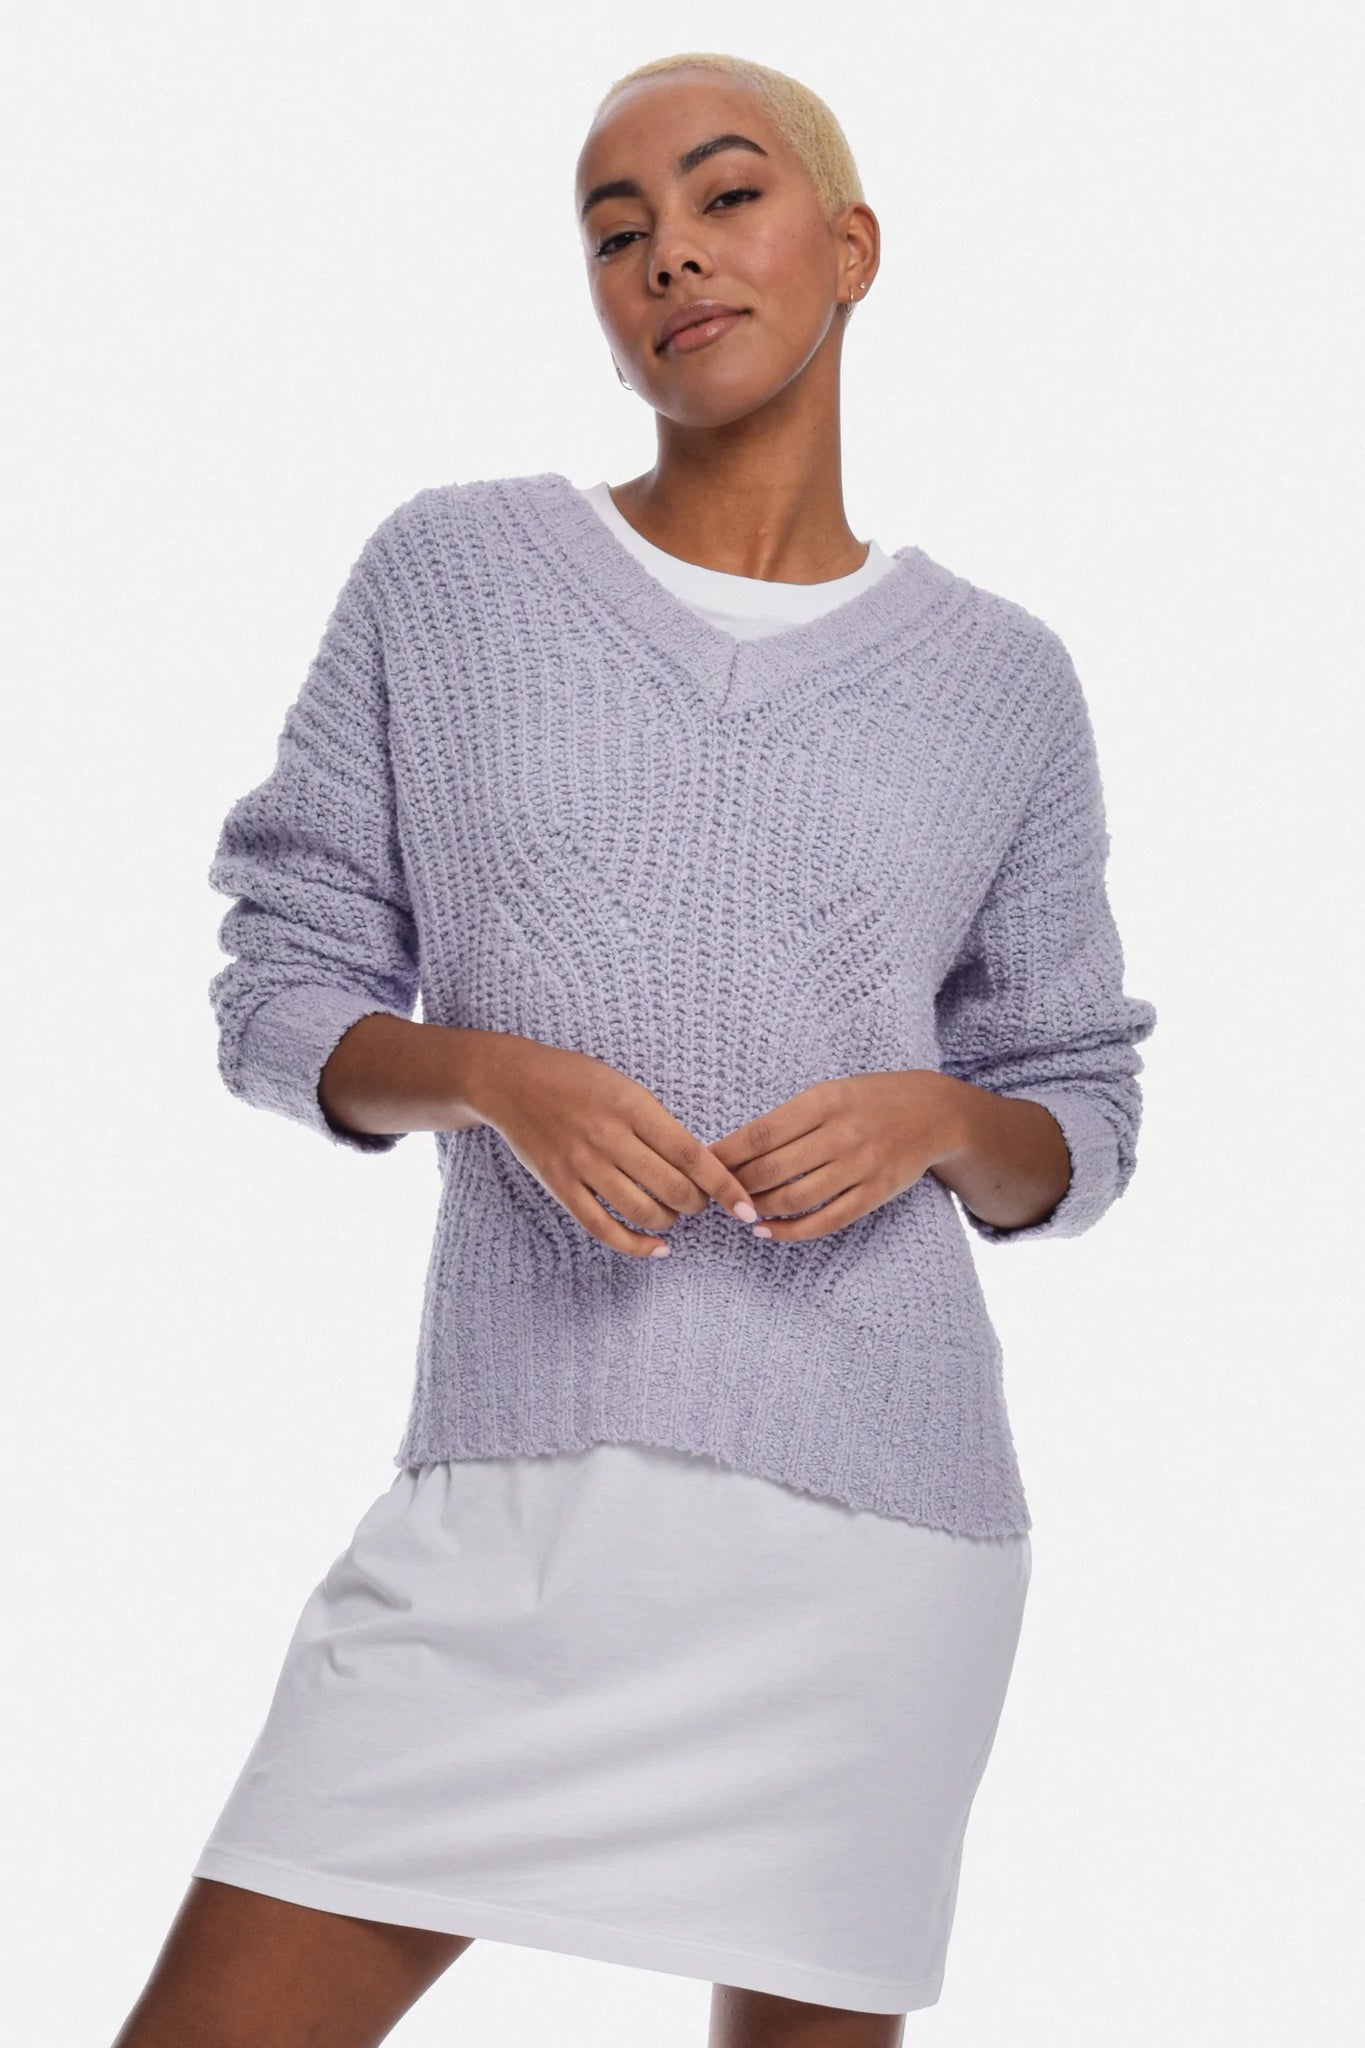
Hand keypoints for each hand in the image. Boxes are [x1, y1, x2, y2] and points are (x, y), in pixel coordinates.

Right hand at [471, 1036, 758, 1257]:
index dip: (724, 1185)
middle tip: (700, 1202)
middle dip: (698, 1204)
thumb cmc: (577, 1080)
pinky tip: (657, 1248)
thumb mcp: (625, 1087)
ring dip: (669, 1222)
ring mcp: (582, 1164)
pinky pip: (603, 1229)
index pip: (691, 1154)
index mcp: (632, 1106)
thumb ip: (658, 1124)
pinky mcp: (560, 1187)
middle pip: (672, 1189)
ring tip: (673, 1214)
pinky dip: (636, 1246)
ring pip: (643, 1212)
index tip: (746, 1207)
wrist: (511, 1082)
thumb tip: (701, 1167)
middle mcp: (609, 1137)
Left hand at [706, 1071, 966, 1243]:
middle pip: (773, 1169)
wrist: (935, 1112)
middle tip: (713, 1195)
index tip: (701, 1166)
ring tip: (738, 1211)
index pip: (761, 1133)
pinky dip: (790, 1231)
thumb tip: (734, 1150)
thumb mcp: (830, 1093)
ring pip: (795, 1198)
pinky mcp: (876, 1193)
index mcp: (824, 1101)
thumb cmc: (869, 1101)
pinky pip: (827, 1220)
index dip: (726, 1154)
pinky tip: (766, 1231)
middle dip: (735, 1186)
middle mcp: (841, 1133)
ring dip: (759, 1209)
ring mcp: (861, 1166)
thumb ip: (789, 1119)